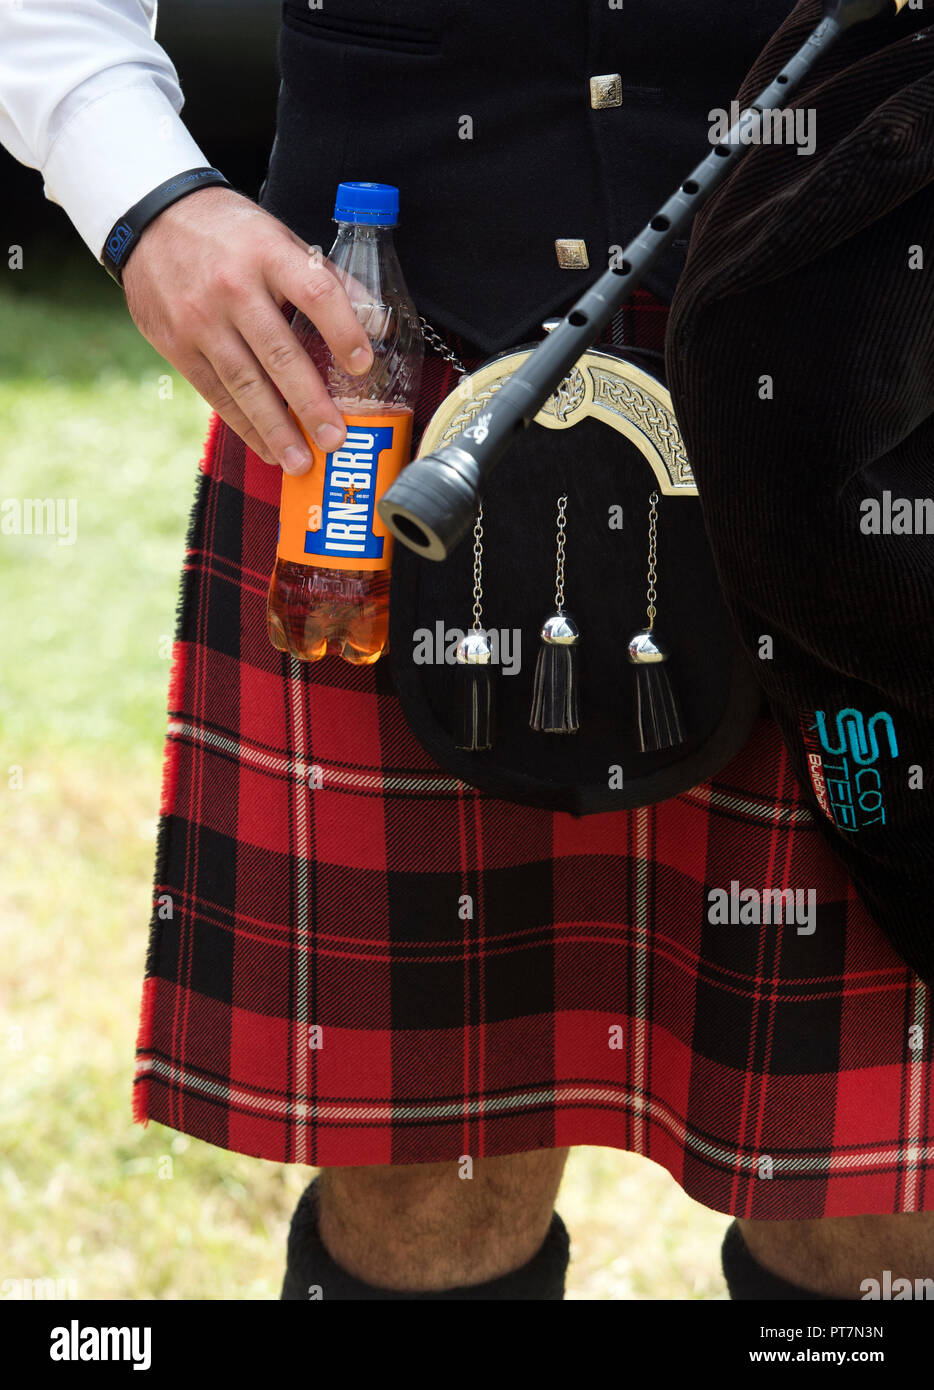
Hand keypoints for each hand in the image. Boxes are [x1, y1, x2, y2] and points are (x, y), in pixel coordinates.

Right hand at [121, 186, 372, 472]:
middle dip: (310, 402)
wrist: (148, 218)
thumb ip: (322, 278)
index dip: (343, 330)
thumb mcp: (276, 237)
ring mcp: (200, 320)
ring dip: (277, 429)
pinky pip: (216, 394)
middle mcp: (233, 288)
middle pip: (278, 352)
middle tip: (336, 440)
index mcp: (267, 254)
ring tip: (303, 463)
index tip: (363, 365)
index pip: (314, 292)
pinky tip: (268, 449)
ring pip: (245, 384)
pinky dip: (244, 426)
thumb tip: (377, 322)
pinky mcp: (177, 345)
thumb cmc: (228, 233)